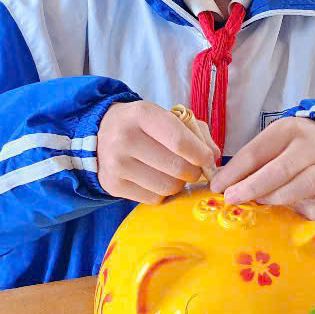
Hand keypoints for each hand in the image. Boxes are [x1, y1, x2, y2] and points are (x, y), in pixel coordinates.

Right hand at [97, 101, 220, 203]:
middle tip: (192, 169)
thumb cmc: (144, 125)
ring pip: (168, 187)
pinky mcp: (113, 185)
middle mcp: (125, 138)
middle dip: (193, 172)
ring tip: (173, 173)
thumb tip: (213, 157)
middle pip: (177, 167)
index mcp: (142, 114)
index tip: (208, 159)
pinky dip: (162, 193)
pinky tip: (156, 180)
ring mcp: (116, 164)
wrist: (101, 133)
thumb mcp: (167, 117)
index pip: (179, 141)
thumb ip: (196, 132)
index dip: (200, 154)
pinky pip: (153, 199)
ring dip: (179, 184)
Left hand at [209, 117, 314, 220]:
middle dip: (251, 187)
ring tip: (258, 203)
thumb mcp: (268, 145)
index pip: (257, 152)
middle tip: (231, 198)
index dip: (234, 171)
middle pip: (280, 169)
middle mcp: (308, 148)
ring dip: (274, 198)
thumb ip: (248, 163)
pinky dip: (304, 213)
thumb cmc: (287, 149)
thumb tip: (221, 185)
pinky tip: (289, 213)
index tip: (217, 186)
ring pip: (302, 186)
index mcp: (287, 131)